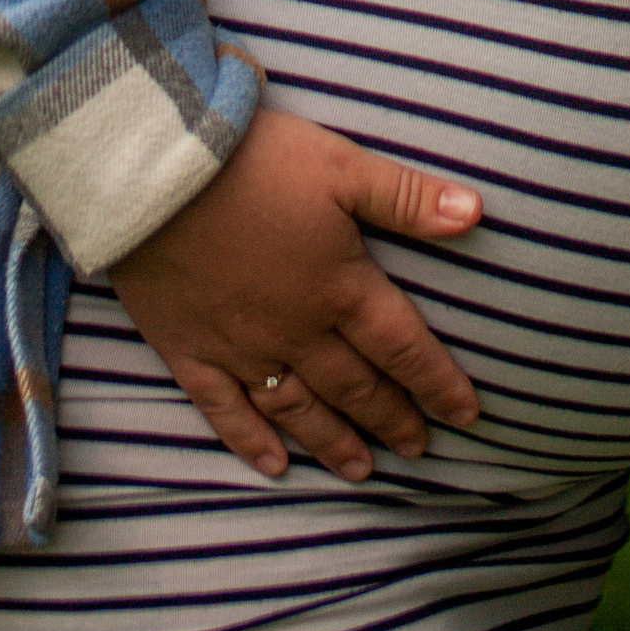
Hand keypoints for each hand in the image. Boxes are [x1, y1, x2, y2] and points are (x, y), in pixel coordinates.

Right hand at [108, 104, 483, 482]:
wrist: (154, 173)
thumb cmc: (255, 160)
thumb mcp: (341, 165)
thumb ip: (406, 197)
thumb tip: (475, 213)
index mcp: (339, 287)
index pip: (403, 348)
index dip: (438, 383)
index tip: (467, 415)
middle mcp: (296, 331)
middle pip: (355, 387)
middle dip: (392, 419)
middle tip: (419, 449)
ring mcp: (240, 348)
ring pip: (298, 410)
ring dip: (334, 442)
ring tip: (362, 470)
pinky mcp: (188, 349)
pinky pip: (224, 412)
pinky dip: (251, 443)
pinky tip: (274, 467)